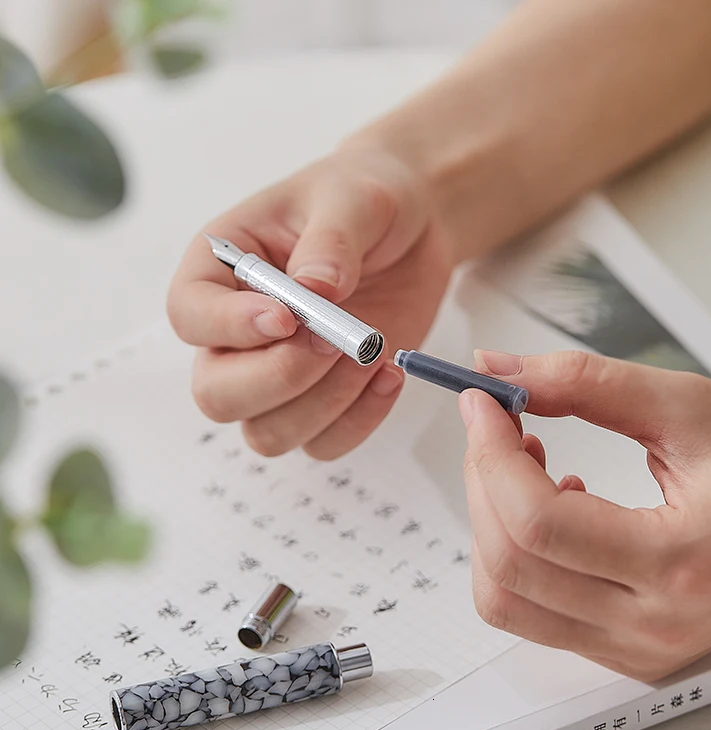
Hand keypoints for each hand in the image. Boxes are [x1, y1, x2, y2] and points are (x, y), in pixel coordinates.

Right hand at [167, 146, 453, 459]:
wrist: (414, 225)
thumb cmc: (367, 198)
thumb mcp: (353, 199)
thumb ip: (331, 241)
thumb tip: (314, 291)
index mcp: (221, 270)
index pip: (189, 316)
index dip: (230, 328)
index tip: (288, 317)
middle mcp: (238, 333)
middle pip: (217, 394)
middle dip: (278, 378)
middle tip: (336, 341)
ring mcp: (278, 373)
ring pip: (266, 433)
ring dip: (323, 405)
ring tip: (371, 356)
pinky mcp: (323, 399)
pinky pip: (322, 443)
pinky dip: (358, 422)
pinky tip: (389, 374)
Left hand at [459, 349, 710, 680]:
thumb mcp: (689, 406)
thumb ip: (584, 383)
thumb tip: (498, 372)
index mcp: (678, 563)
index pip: (538, 522)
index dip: (491, 453)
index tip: (481, 403)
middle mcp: (653, 625)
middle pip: (510, 563)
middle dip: (483, 480)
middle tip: (498, 426)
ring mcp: (637, 648)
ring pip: (506, 600)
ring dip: (491, 522)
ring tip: (523, 466)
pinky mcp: (626, 650)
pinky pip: (531, 613)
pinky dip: (516, 555)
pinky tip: (550, 506)